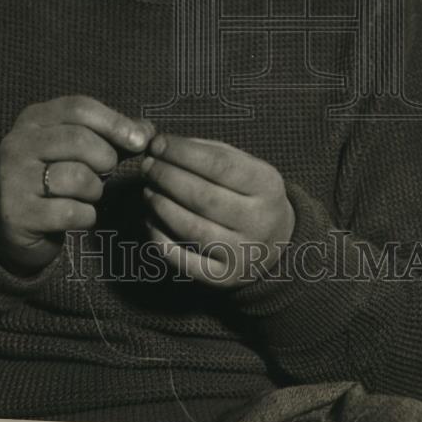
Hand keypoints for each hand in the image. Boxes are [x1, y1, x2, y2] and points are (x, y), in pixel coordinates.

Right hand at [0, 96, 153, 273]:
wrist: (16, 224)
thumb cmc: (55, 177)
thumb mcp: (76, 148)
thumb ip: (111, 134)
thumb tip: (146, 130)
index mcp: (34, 118)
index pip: (80, 107)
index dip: (115, 122)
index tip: (140, 140)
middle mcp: (18, 143)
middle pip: (79, 140)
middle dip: (106, 158)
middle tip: (106, 171)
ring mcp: (14, 178)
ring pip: (77, 177)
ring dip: (95, 190)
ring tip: (89, 193)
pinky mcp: (18, 213)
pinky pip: (71, 212)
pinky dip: (86, 216)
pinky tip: (79, 214)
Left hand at [141, 134, 294, 288]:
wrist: (273, 241)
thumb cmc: (247, 193)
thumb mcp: (244, 165)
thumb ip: (208, 151)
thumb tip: (164, 145)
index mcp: (267, 186)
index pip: (221, 165)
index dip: (184, 153)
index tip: (158, 143)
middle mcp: (259, 222)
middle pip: (204, 197)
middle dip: (167, 177)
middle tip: (148, 166)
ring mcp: (242, 253)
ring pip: (192, 229)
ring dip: (161, 206)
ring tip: (148, 190)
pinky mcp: (223, 277)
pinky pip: (183, 260)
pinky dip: (160, 238)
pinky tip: (151, 219)